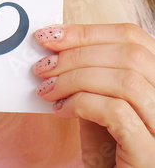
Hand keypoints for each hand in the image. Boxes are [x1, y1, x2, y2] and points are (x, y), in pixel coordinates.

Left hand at [33, 23, 154, 167]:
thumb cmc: (111, 151)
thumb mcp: (102, 105)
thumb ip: (91, 77)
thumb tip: (55, 45)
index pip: (135, 39)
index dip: (88, 32)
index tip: (49, 35)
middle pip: (132, 55)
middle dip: (77, 54)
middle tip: (42, 66)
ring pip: (126, 81)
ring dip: (75, 79)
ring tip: (48, 90)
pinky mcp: (152, 155)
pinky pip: (118, 113)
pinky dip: (82, 104)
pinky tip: (62, 111)